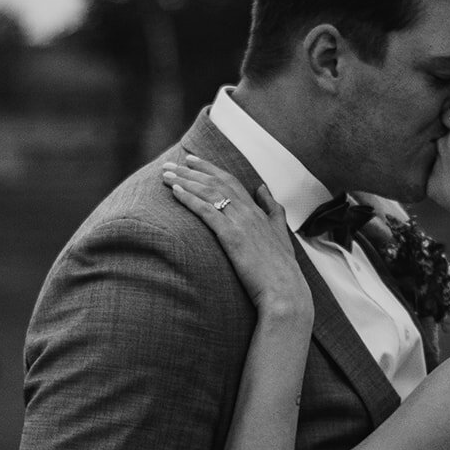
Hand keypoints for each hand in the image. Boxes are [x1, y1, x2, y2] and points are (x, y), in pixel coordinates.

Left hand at [162, 154, 312, 319]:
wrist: (284, 289)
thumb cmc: (281, 268)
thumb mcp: (280, 232)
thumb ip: (272, 208)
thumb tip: (263, 188)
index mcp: (258, 211)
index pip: (230, 180)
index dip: (209, 168)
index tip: (191, 160)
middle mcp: (249, 212)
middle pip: (215, 182)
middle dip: (190, 170)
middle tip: (170, 164)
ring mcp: (241, 222)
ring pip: (209, 192)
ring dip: (184, 181)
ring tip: (165, 174)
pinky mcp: (232, 236)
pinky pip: (206, 211)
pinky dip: (189, 199)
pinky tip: (175, 192)